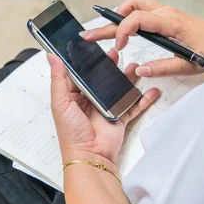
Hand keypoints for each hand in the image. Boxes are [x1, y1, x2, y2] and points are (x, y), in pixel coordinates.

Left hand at [48, 51, 159, 166]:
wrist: (90, 156)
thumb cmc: (72, 134)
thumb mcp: (60, 103)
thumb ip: (58, 79)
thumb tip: (51, 57)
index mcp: (73, 97)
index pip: (81, 74)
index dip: (87, 62)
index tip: (93, 48)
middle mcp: (90, 102)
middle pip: (102, 79)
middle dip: (110, 66)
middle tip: (116, 53)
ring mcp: (106, 109)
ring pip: (119, 89)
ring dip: (128, 78)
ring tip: (135, 66)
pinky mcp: (119, 118)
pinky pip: (133, 106)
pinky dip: (143, 99)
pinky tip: (151, 90)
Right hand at [80, 0, 203, 76]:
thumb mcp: (188, 66)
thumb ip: (163, 68)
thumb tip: (141, 71)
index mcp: (169, 23)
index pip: (137, 19)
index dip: (123, 32)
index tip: (119, 48)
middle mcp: (165, 13)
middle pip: (130, 8)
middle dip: (108, 23)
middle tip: (90, 35)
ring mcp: (164, 12)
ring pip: (134, 5)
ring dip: (118, 16)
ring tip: (105, 31)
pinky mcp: (165, 16)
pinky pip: (141, 9)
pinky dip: (127, 17)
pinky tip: (122, 29)